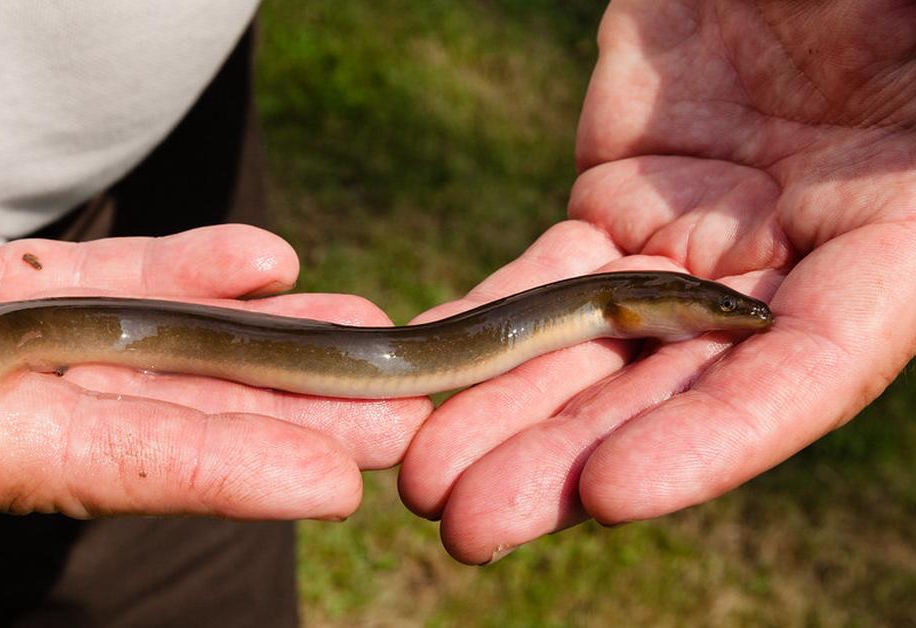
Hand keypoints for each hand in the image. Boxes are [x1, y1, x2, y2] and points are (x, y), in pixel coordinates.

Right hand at [0, 83, 429, 520]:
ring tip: (362, 335)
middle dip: (268, 423)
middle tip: (399, 420)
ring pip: (123, 349)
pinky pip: (83, 283)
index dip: (196, 471)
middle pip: (127, 420)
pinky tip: (263, 263)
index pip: (57, 460)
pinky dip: (176, 273)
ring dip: (247, 346)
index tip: (323, 480)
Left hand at [398, 0, 915, 562]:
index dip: (711, 440)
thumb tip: (857, 233)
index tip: (609, 490)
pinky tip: (417, 374)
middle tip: (468, 522)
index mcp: (893, 238)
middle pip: (670, 390)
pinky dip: (485, 325)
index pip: (804, 374)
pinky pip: (544, 277)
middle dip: (565, 460)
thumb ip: (902, 161)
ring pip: (591, 348)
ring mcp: (694, 233)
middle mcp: (789, 265)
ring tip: (416, 474)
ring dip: (504, 416)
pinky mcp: (619, 193)